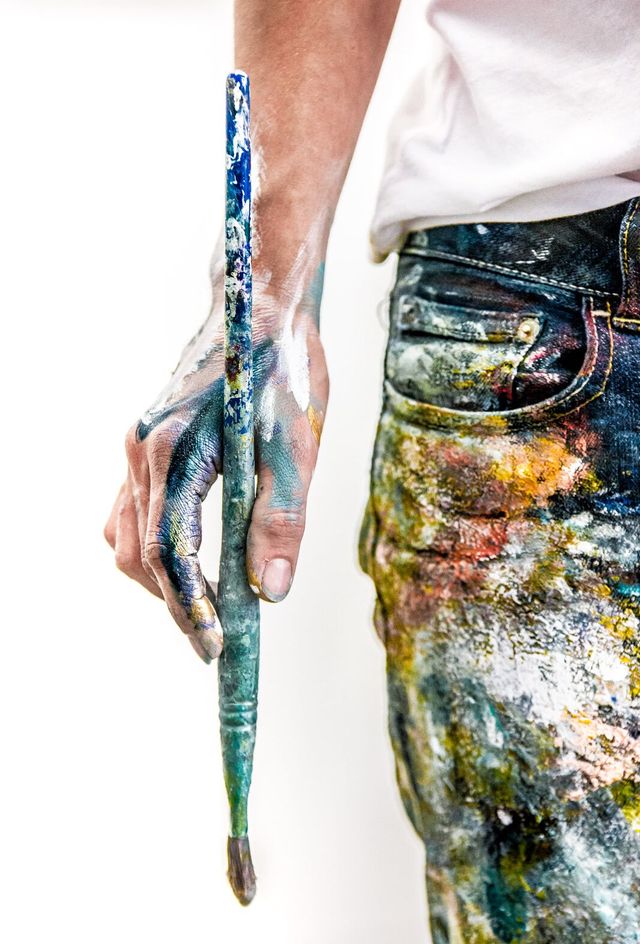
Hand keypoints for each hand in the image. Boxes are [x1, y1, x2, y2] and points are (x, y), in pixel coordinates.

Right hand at [104, 256, 327, 662]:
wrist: (258, 308)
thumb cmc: (281, 372)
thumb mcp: (294, 446)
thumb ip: (280, 520)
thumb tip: (272, 592)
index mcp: (174, 450)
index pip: (170, 552)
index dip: (190, 607)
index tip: (215, 649)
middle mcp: (142, 450)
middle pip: (142, 553)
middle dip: (177, 604)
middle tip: (218, 640)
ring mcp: (137, 446)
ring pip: (128, 537)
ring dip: (162, 579)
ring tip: (208, 606)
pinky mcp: (144, 445)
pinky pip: (129, 512)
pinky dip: (152, 547)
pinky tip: (189, 558)